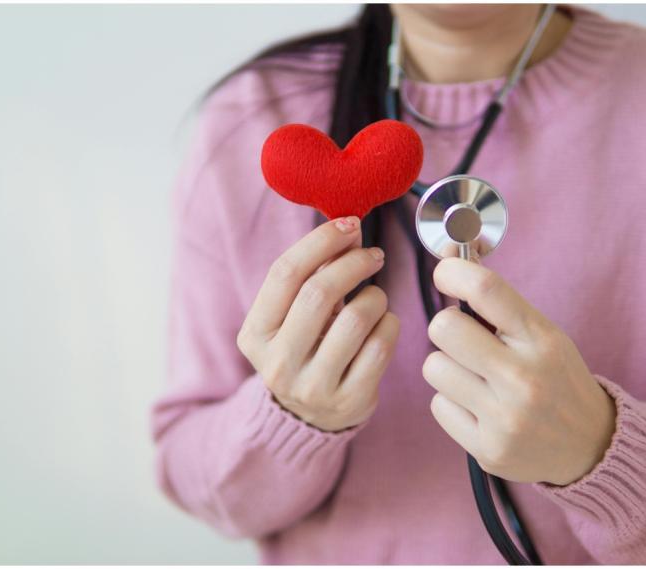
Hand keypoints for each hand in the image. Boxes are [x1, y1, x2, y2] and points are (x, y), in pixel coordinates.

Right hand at [237, 216, 399, 432]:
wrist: (312, 416)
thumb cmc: (306, 348)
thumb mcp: (292, 316)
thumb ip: (312, 275)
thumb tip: (348, 229)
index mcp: (254, 335)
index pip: (284, 273)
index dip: (321, 242)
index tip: (349, 224)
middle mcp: (277, 363)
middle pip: (318, 292)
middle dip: (353, 263)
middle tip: (374, 254)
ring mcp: (312, 387)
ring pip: (355, 319)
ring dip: (375, 296)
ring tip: (375, 296)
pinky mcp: (349, 401)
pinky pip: (381, 346)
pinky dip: (390, 324)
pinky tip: (385, 323)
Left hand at [423, 258, 615, 485]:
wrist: (592, 447)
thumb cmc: (557, 378)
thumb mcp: (542, 334)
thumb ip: (497, 301)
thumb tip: (450, 256)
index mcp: (541, 340)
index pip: (486, 289)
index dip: (452, 272)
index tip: (445, 273)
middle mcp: (524, 378)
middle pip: (444, 328)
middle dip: (446, 328)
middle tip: (464, 339)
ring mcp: (505, 417)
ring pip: (434, 367)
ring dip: (447, 368)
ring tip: (475, 378)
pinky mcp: (488, 449)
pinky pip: (438, 406)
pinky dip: (452, 404)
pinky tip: (479, 408)